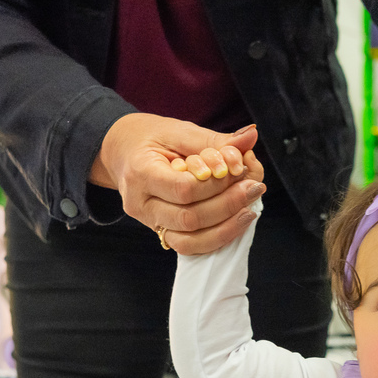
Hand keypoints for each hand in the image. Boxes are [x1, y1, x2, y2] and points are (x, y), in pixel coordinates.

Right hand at [90, 113, 266, 254]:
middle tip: (254, 187)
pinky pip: (189, 246)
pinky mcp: (159, 233)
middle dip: (227, 205)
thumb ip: (215, 139)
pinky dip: (216, 237)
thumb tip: (251, 136)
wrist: (123, 153)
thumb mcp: (179, 131)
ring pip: (189, 240)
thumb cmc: (150, 139)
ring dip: (226, 227)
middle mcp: (140, 204)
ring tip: (250, 208)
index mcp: (140, 172)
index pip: (184, 189)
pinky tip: (236, 221)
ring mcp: (148, 223)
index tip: (240, 169)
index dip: (217, 184)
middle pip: (189, 217)